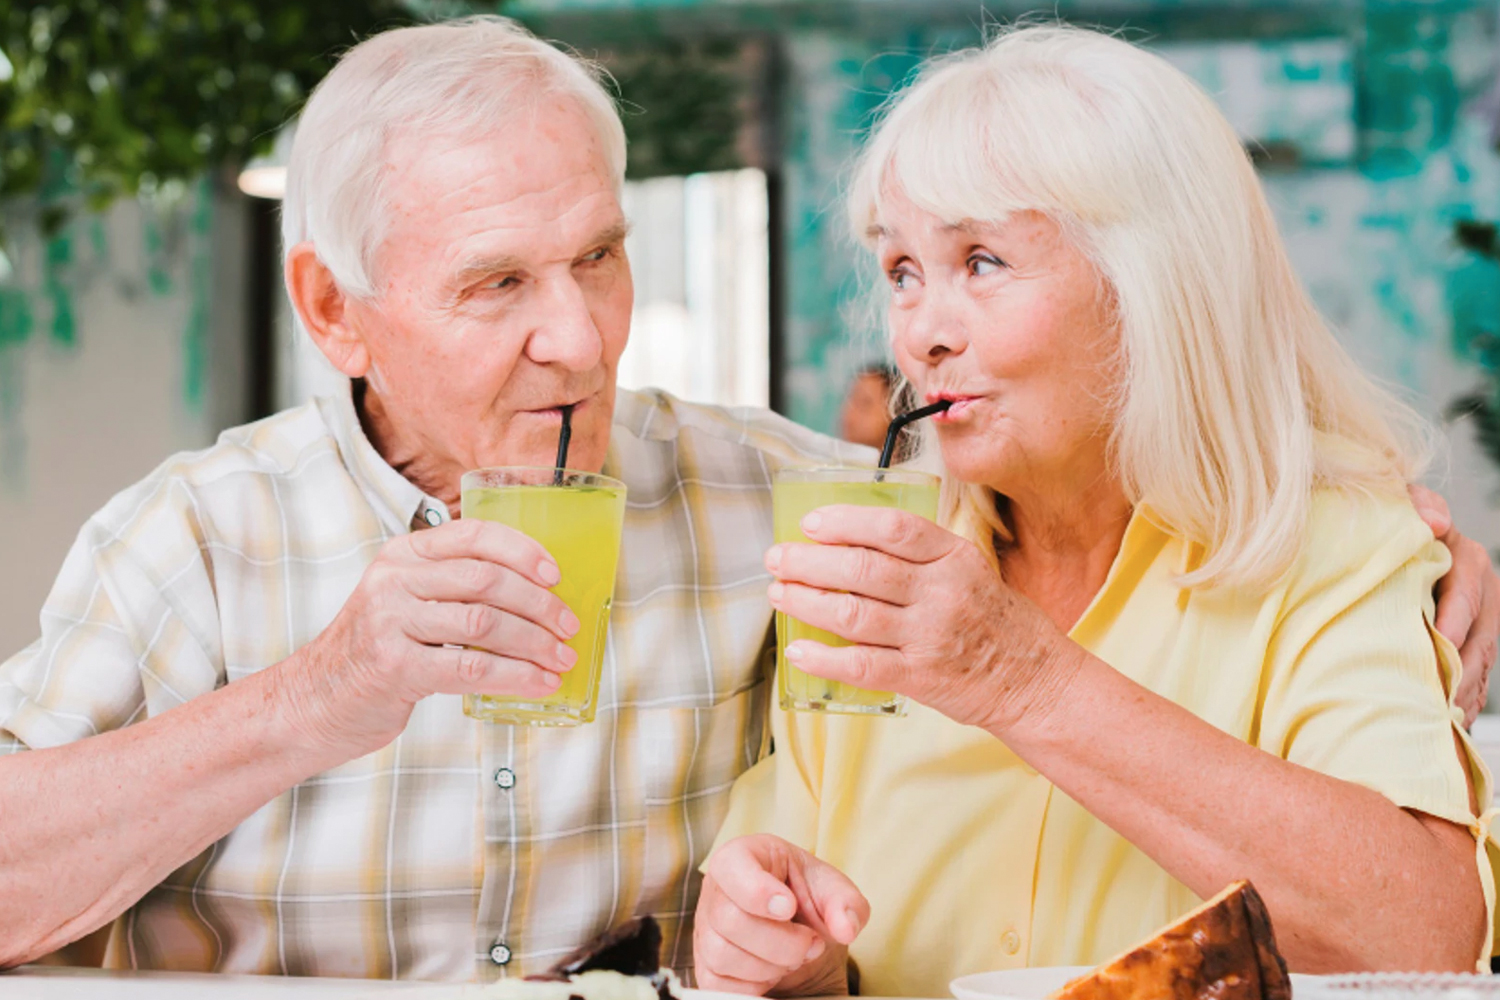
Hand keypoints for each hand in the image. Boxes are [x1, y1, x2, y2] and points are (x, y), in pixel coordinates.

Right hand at [273, 518, 580, 756]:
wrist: (312, 701)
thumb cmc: (375, 652)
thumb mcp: (403, 601)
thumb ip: (451, 587)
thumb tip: (534, 592)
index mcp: (403, 555)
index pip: (473, 535)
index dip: (522, 551)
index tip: (556, 575)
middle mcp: (395, 581)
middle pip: (486, 579)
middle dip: (539, 604)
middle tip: (568, 626)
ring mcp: (391, 623)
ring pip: (484, 623)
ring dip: (534, 642)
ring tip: (561, 658)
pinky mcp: (395, 668)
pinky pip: (470, 668)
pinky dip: (515, 676)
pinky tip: (538, 683)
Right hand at [695, 835, 868, 996]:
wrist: (799, 933)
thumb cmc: (808, 901)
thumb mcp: (833, 892)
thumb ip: (845, 903)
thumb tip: (845, 928)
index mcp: (742, 856)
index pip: (732, 867)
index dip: (758, 890)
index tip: (789, 907)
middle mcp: (715, 891)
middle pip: (730, 919)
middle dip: (781, 941)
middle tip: (810, 941)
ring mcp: (705, 930)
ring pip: (723, 955)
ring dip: (771, 965)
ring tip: (794, 956)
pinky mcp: (705, 967)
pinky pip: (720, 985)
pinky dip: (755, 985)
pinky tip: (774, 971)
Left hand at [766, 504, 1074, 731]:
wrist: (1035, 681)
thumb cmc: (996, 621)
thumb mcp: (970, 570)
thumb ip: (921, 556)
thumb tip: (850, 540)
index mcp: (954, 557)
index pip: (893, 527)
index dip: (846, 520)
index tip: (810, 522)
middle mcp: (941, 592)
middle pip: (862, 568)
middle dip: (809, 561)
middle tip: (778, 558)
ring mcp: (930, 636)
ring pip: (853, 613)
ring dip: (806, 602)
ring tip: (778, 594)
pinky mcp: (921, 677)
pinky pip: (863, 665)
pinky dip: (825, 658)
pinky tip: (798, 650)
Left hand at [1410, 485, 1498, 727]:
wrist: (1392, 541)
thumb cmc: (1391, 523)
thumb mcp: (1402, 505)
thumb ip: (1418, 505)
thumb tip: (1437, 521)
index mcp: (1466, 558)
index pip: (1466, 596)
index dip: (1454, 623)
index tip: (1439, 646)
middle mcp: (1482, 589)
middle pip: (1479, 639)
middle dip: (1460, 671)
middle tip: (1438, 699)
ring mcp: (1481, 619)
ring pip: (1480, 662)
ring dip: (1462, 691)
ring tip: (1441, 717)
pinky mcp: (1473, 642)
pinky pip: (1475, 675)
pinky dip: (1462, 697)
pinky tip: (1447, 720)